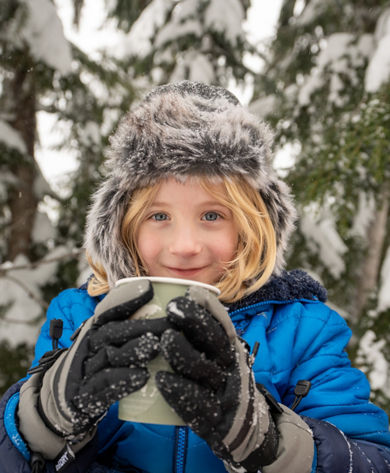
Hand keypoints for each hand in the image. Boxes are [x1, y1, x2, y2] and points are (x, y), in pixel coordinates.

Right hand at [19, 280, 170, 457]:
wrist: (65, 400)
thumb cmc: (99, 366)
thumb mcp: (109, 342)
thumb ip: (130, 326)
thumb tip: (161, 301)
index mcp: (94, 330)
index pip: (108, 310)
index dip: (127, 299)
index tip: (149, 289)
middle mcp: (88, 346)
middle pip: (113, 332)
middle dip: (142, 326)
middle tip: (169, 324)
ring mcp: (85, 371)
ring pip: (109, 356)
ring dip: (133, 350)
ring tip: (156, 346)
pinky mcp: (86, 397)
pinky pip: (104, 386)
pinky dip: (123, 381)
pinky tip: (143, 376)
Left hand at [156, 286, 277, 471]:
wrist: (246, 430)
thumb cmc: (219, 383)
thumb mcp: (219, 355)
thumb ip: (209, 328)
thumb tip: (194, 293)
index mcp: (231, 350)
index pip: (221, 325)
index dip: (202, 310)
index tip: (181, 297)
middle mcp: (231, 369)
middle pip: (217, 342)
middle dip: (195, 323)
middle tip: (171, 309)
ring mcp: (225, 395)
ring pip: (206, 371)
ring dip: (185, 353)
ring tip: (165, 339)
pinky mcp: (215, 421)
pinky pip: (198, 405)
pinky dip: (180, 391)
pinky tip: (161, 379)